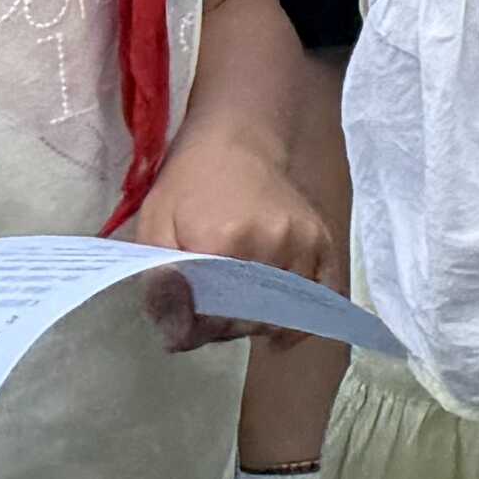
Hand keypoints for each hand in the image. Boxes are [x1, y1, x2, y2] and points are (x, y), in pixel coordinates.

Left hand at [124, 143, 342, 348]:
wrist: (237, 142)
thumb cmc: (187, 185)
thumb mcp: (154, 228)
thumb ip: (160, 284)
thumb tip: (178, 336)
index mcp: (223, 241)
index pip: (211, 317)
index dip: (192, 330)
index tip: (180, 325)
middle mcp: (271, 244)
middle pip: (248, 320)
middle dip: (222, 328)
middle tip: (204, 316)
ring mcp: (304, 243)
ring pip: (282, 314)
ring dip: (254, 325)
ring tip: (233, 312)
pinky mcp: (324, 241)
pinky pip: (324, 297)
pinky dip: (302, 322)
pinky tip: (279, 332)